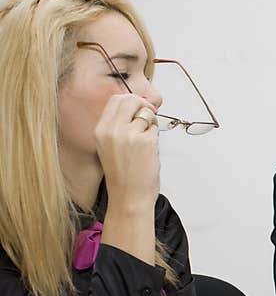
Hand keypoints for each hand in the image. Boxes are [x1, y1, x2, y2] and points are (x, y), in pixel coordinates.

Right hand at [94, 93, 160, 213]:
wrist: (128, 196)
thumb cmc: (122, 175)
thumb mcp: (108, 146)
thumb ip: (117, 126)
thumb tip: (136, 106)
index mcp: (100, 130)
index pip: (116, 100)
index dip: (131, 101)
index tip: (138, 109)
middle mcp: (112, 130)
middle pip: (132, 100)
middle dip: (143, 106)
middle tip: (147, 118)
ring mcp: (129, 135)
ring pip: (146, 113)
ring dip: (151, 123)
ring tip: (146, 140)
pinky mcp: (145, 141)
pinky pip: (155, 128)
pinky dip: (155, 136)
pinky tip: (149, 151)